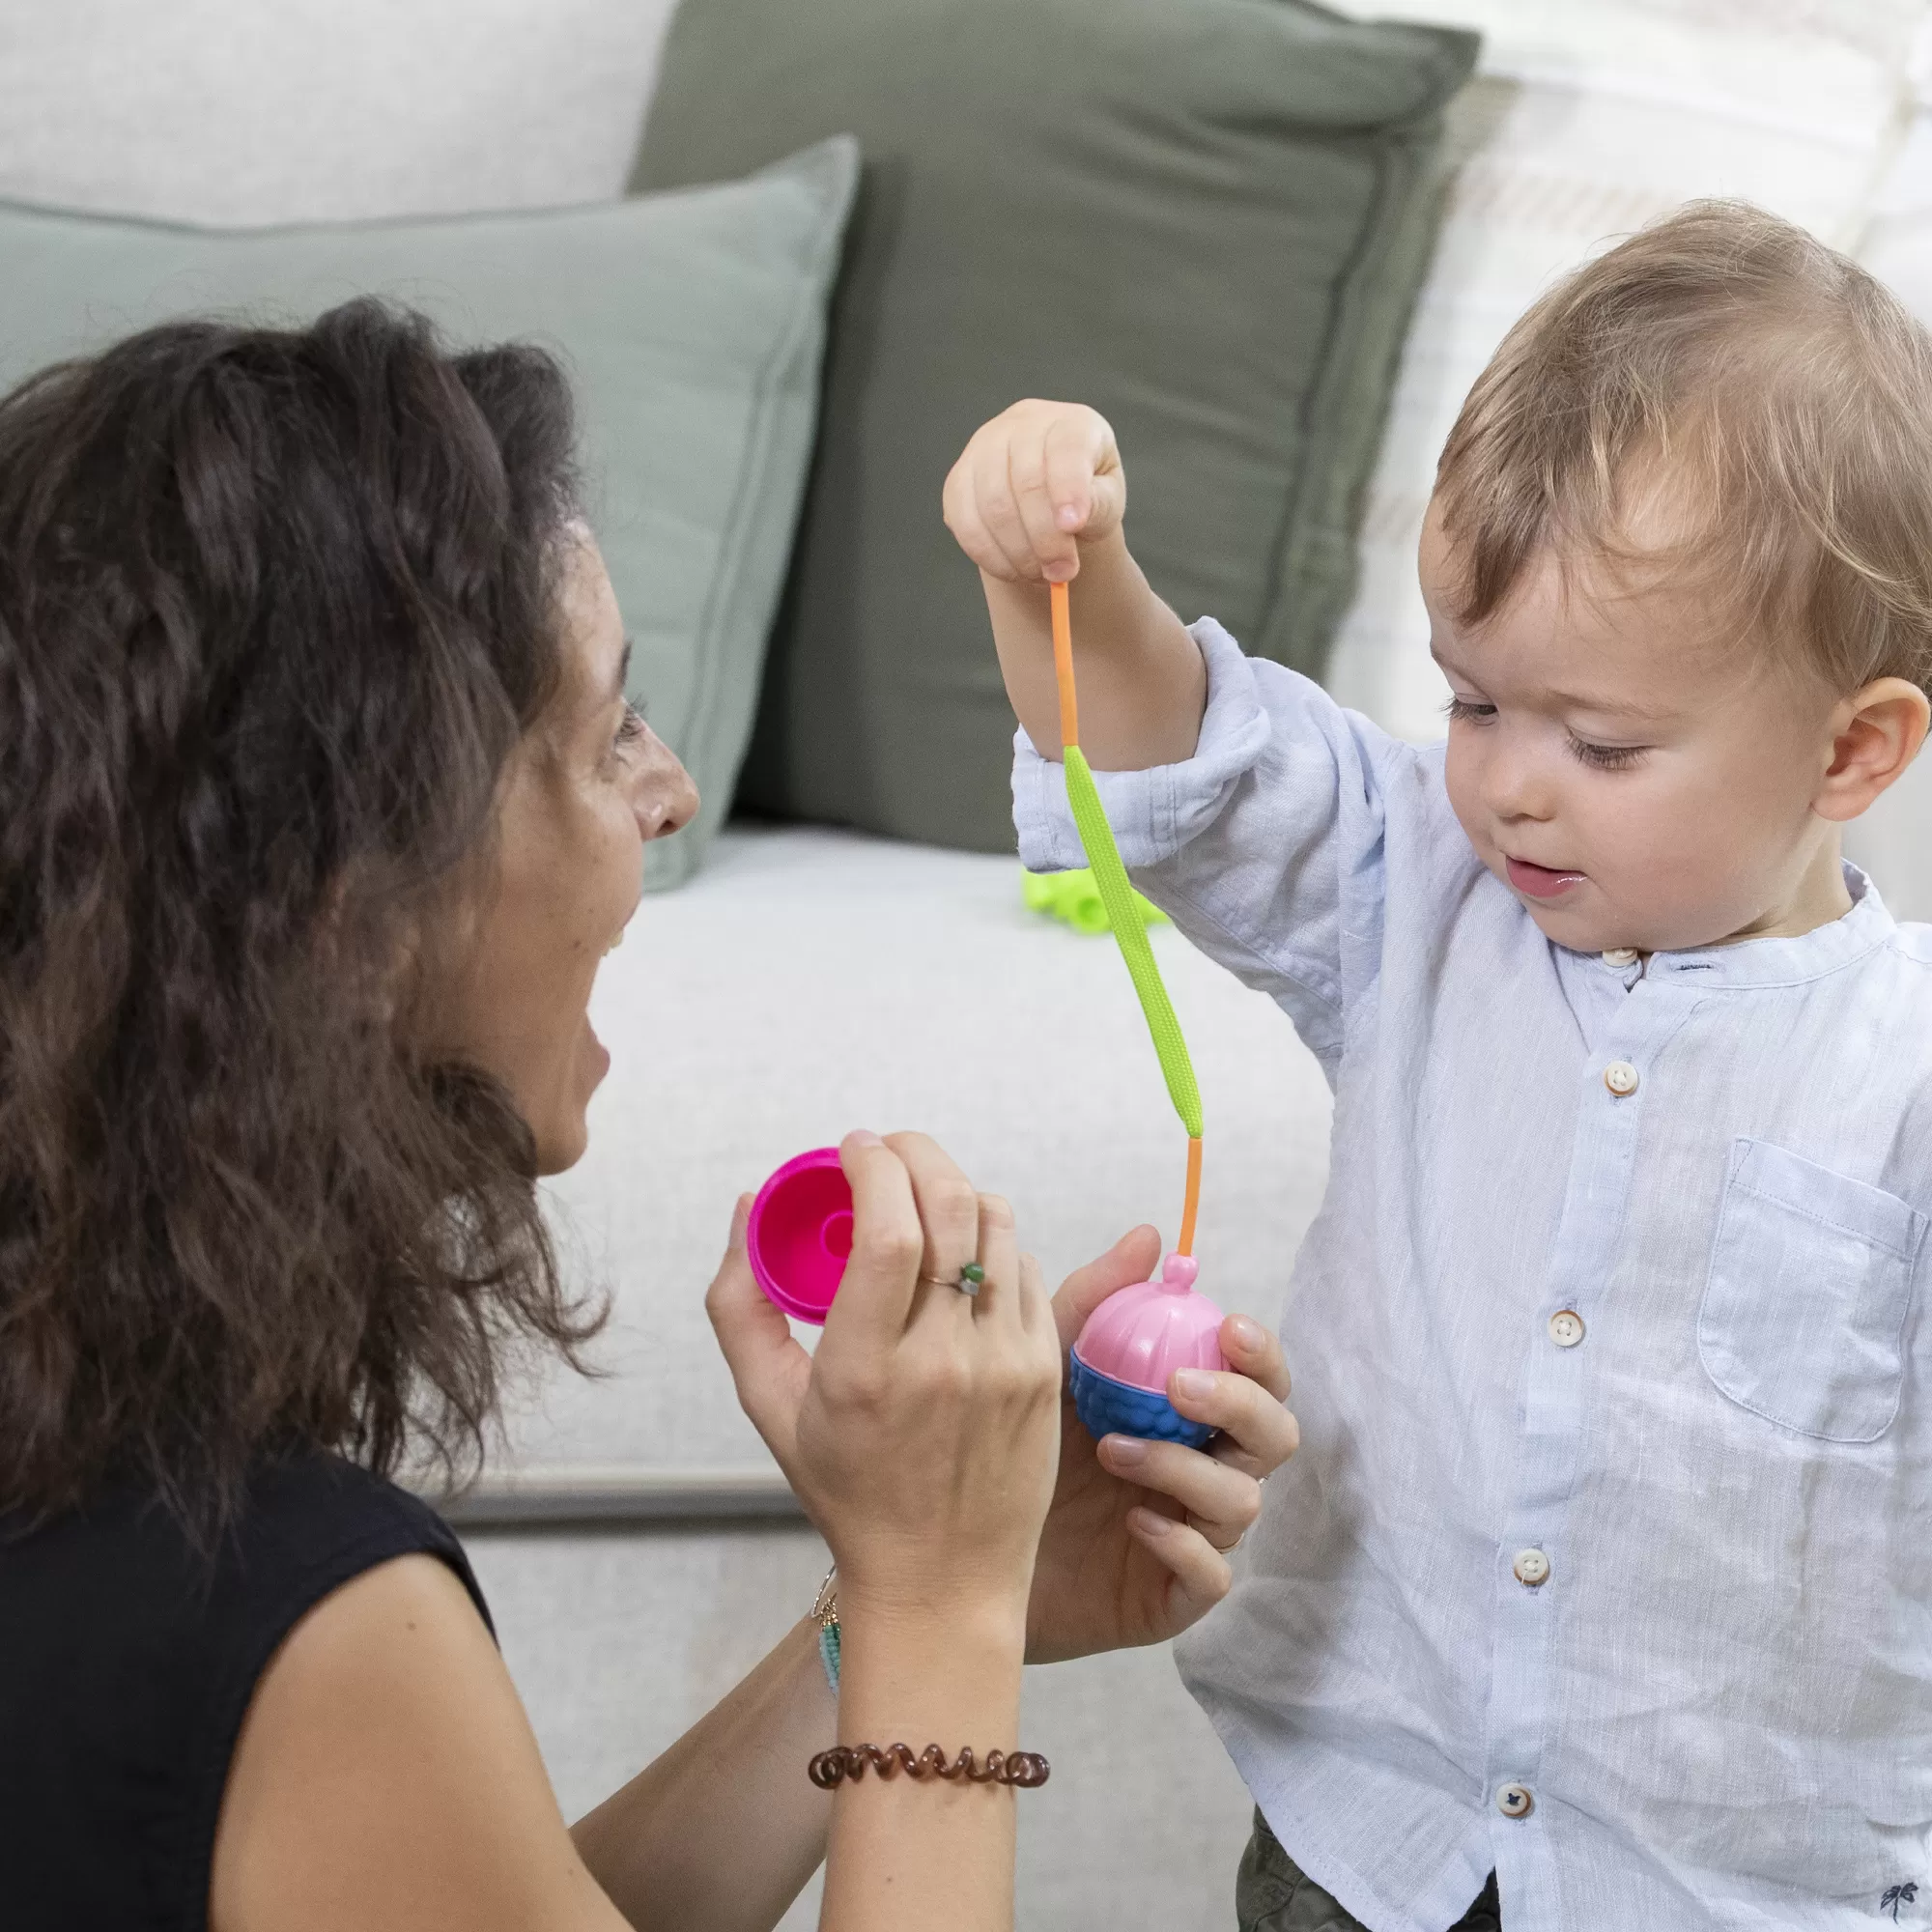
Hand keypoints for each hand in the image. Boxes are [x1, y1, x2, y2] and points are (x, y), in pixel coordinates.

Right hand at [707, 1130, 1063, 1629]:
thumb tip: (750, 1203)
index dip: (872, 1167)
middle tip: (888, 1152)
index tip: (852, 1150)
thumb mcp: (768, 1406)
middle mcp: (942, 1361)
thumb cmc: (848, 1488)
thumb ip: (741, 1302)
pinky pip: (1026, 1266)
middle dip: (915, 1154)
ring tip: (923, 1200)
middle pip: (950, 1207)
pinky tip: (962, 1258)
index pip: (885, 1232)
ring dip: (955, 1191)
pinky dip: (992, 1242)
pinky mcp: (1045, 1368)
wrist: (942, 1576)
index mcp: (865, 1370)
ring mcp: (1006, 1362)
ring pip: (997, 1223)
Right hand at [943, 399, 1125, 585]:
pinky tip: (1013, 569)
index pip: (1067, 449)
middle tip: (1061, 573)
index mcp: (1071, 423)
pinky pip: (965, 522)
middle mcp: (1023, 424)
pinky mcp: (958, 479)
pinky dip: (989, 556)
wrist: (1051, 496)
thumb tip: (1071, 523)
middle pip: (1026, 482)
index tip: (1072, 526)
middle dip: (1045, 538)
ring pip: (992, 505)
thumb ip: (1098, 507)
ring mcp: (984, 447)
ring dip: (1018, 552)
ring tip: (1040, 574)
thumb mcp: (1107, 499)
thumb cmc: (1086, 495)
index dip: (1068, 488)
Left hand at [1024, 1226, 1298, 1663]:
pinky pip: (1212, 1575)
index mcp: (1189, 1412)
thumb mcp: (1047, 1363)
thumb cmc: (1017, 1445)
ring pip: (1243, 1501)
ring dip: (1186, 1467)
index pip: (1259, 1378)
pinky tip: (1133, 1522)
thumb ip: (1099, 1302)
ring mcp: (1195, 1534)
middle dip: (1240, 1405)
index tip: (1228, 1329)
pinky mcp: (1172, 1597)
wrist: (958, 1545)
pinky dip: (1183, 1543)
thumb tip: (1151, 1236)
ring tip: (1112, 1448)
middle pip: (1275, 1436)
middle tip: (1177, 1387)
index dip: (1261, 1355)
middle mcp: (1206, 1468)